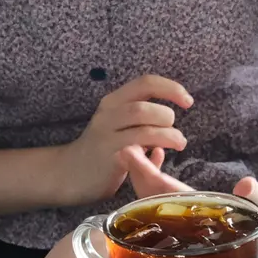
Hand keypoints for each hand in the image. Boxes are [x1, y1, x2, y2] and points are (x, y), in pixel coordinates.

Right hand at [53, 75, 190, 203]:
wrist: (70, 174)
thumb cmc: (102, 150)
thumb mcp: (120, 126)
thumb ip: (143, 121)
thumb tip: (172, 125)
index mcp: (114, 101)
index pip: (146, 83)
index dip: (171, 88)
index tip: (188, 101)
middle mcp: (109, 113)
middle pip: (144, 105)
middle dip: (167, 116)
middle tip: (176, 133)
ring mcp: (107, 135)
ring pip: (143, 125)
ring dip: (167, 134)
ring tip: (179, 143)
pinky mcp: (109, 157)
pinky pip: (137, 150)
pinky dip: (154, 151)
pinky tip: (159, 156)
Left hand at [116, 151, 257, 244]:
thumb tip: (248, 185)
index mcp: (197, 214)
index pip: (162, 193)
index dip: (143, 173)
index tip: (127, 152)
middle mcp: (185, 216)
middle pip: (148, 193)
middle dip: (134, 170)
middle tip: (122, 142)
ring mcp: (184, 212)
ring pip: (152, 193)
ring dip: (141, 171)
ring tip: (134, 145)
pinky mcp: (189, 206)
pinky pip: (162, 191)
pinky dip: (155, 173)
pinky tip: (156, 154)